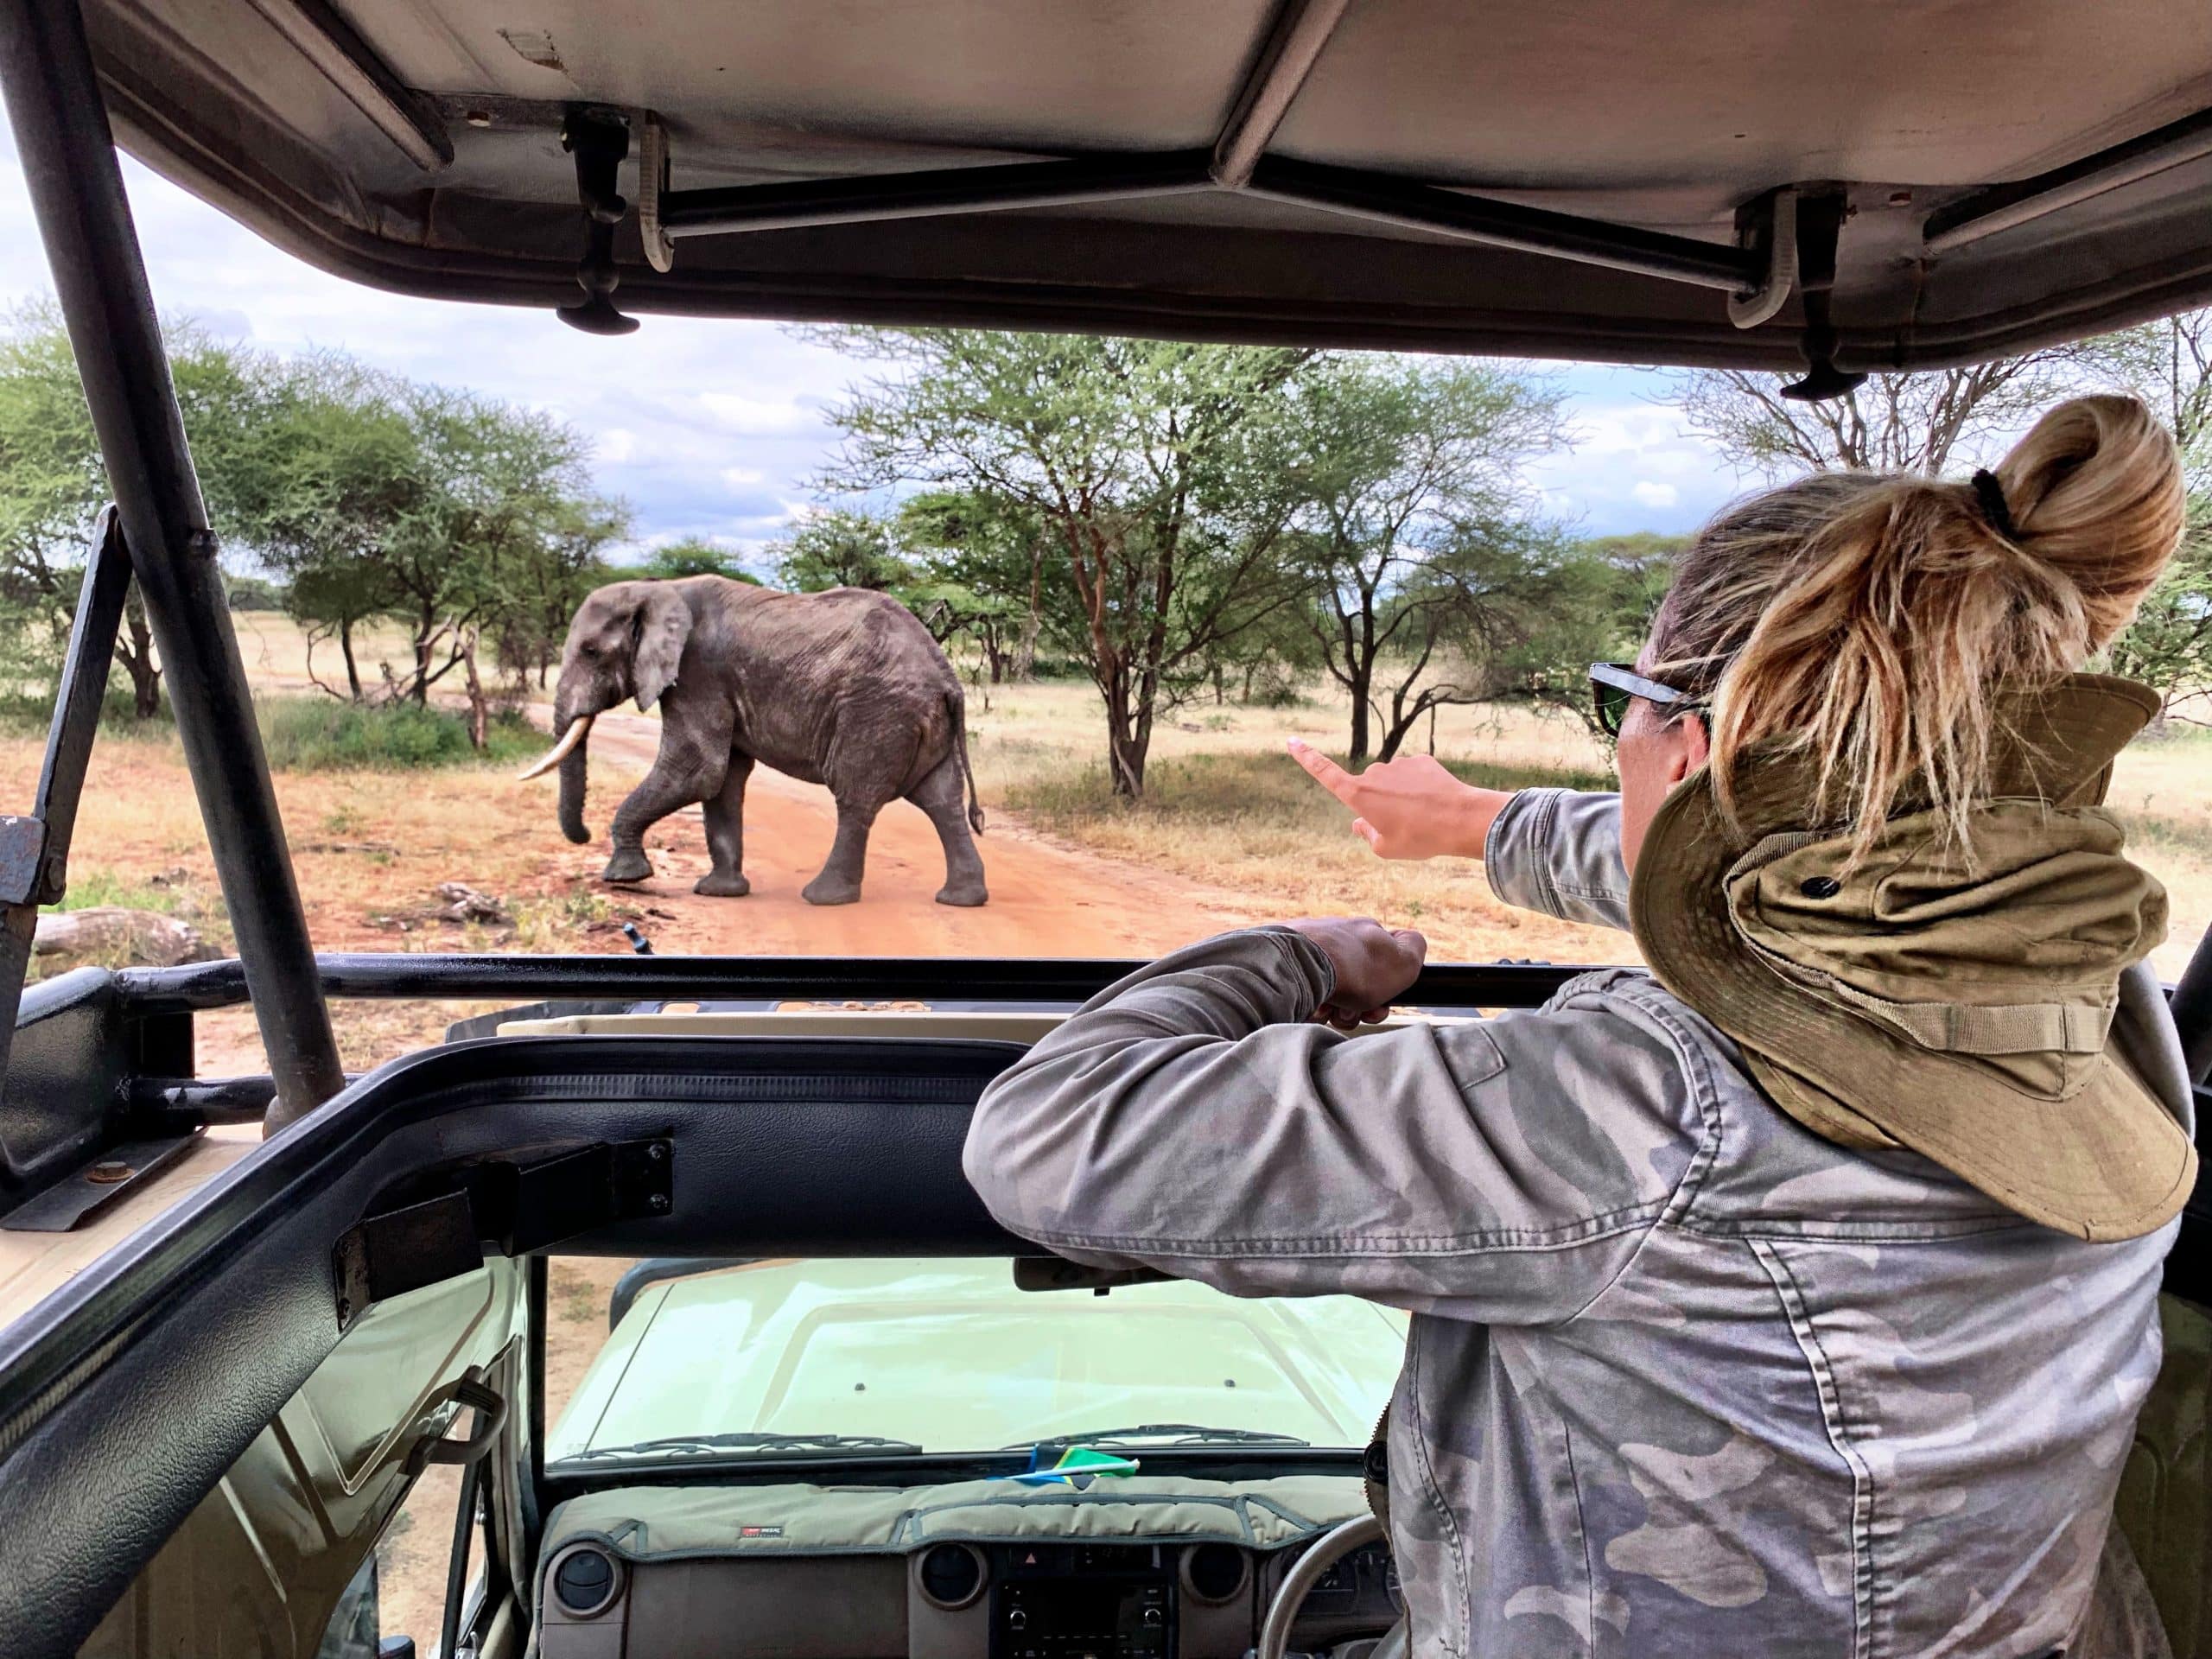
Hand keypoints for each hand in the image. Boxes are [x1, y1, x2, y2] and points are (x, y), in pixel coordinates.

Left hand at [1282, 917, 1427, 1027]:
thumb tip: (1412, 942)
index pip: (1384, 965)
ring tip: (1328, 1011)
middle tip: (1350, 1014)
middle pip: (1357, 982)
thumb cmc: (1355, 968)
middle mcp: (1337, 934)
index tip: (1378, 1007)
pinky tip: (1310, 1006)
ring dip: (1335, 1008)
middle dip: (1357, 1006)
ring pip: (1331, 989)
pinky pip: (1305, 989)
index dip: (1386, 993)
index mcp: (1366, 931)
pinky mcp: (1285, 960)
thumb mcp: (1404, 959)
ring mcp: (1309, 946)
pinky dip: (1310, 1002)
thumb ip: (1415, 949)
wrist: (1300, 966)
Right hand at [1286, 740, 1509, 860]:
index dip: (1306, 757)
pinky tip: (1434, 802)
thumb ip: (1366, 834)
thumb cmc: (1419, 838)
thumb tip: (1358, 823)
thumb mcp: (1386, 848)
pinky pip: (1412, 775)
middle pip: (1368, 790)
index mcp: (1358, 795)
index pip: (1324, 773)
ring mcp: (1397, 764)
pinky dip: (1418, 788)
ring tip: (1422, 817)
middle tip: (1402, 827)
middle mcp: (1373, 774)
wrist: (1460, 819)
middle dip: (1378, 804)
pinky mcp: (1419, 759)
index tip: (1291, 741)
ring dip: (1400, 796)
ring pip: (1392, 782)